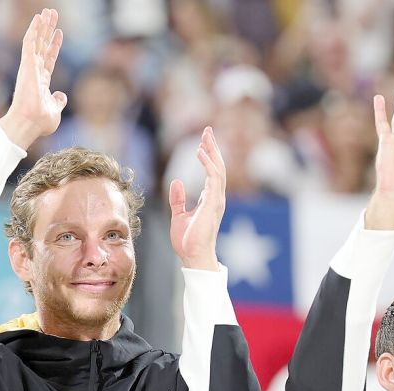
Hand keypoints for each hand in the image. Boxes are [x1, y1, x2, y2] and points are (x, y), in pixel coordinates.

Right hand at [0, 8, 66, 149]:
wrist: (30, 122)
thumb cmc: (40, 120)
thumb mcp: (55, 109)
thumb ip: (58, 101)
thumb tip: (61, 95)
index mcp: (41, 80)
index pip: (49, 58)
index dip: (54, 45)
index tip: (59, 33)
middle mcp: (34, 71)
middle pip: (42, 45)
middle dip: (48, 30)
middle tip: (52, 14)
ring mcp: (30, 67)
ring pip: (36, 40)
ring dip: (42, 25)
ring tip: (48, 12)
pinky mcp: (27, 64)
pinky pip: (30, 42)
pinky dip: (34, 29)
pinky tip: (39, 18)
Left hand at [169, 127, 225, 270]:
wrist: (193, 256)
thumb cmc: (188, 241)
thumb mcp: (178, 215)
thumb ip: (177, 198)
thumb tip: (176, 181)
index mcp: (209, 199)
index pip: (212, 172)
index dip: (208, 156)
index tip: (202, 142)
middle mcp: (216, 198)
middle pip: (218, 166)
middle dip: (213, 148)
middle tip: (207, 130)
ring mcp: (216, 200)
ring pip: (218, 169)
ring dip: (212, 152)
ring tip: (205, 137)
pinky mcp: (213, 203)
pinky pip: (213, 178)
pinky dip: (208, 163)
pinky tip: (200, 152)